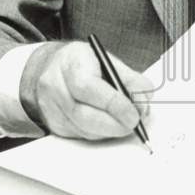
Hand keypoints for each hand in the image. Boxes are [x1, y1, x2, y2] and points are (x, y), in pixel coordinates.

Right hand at [19, 41, 152, 139]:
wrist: (50, 68)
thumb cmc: (82, 63)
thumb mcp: (107, 59)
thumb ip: (129, 78)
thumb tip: (144, 100)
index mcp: (70, 63)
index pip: (88, 87)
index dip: (114, 104)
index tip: (134, 114)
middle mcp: (54, 86)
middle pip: (83, 115)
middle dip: (114, 124)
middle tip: (134, 124)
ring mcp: (51, 108)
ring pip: (83, 129)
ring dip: (109, 131)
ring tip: (125, 124)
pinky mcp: (54, 125)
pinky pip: (80, 135)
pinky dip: (99, 133)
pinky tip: (109, 125)